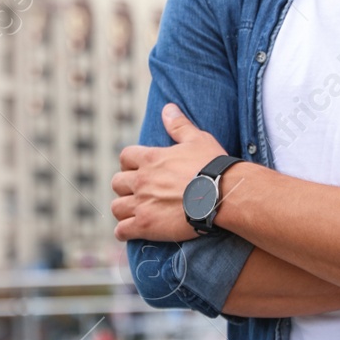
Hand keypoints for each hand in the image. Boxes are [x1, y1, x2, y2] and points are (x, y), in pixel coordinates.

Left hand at [111, 104, 226, 242]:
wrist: (223, 195)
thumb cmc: (213, 166)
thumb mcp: (197, 139)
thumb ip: (179, 125)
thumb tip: (168, 108)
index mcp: (150, 158)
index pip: (125, 157)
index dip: (129, 163)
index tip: (137, 169)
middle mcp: (141, 180)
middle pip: (117, 182)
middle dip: (125, 187)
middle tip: (137, 192)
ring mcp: (142, 203)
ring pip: (117, 207)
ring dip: (124, 209)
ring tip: (133, 213)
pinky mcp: (146, 225)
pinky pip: (122, 230)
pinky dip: (123, 232)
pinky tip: (130, 232)